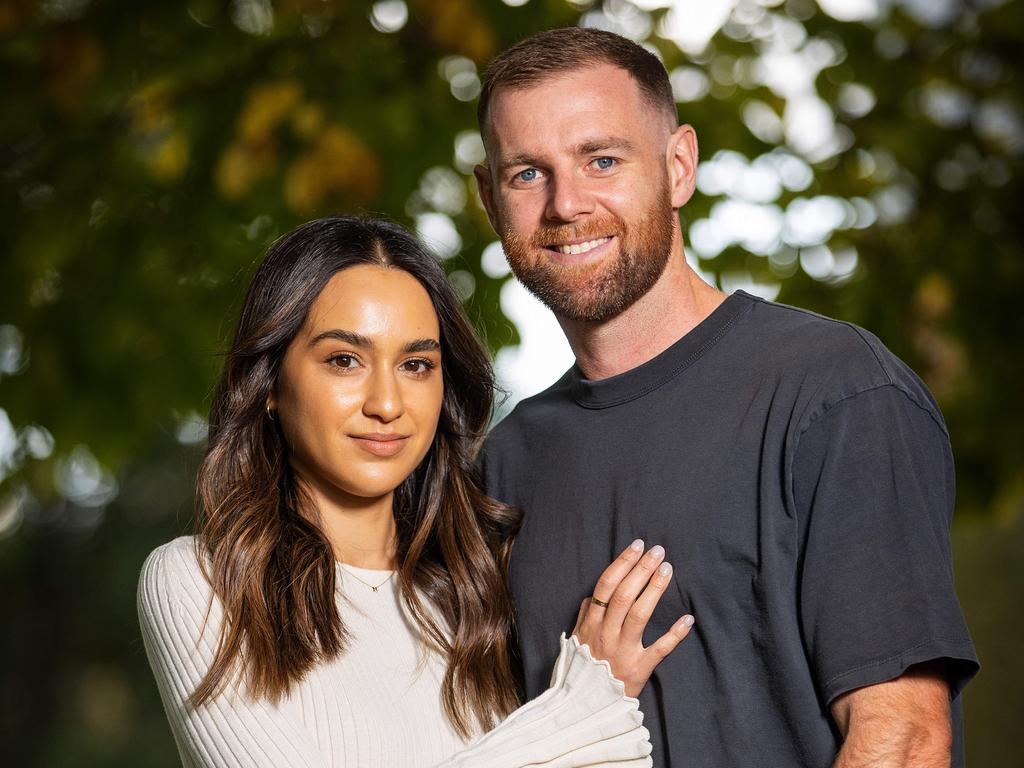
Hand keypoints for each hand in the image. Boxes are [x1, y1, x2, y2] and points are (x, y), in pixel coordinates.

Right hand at [572, 540, 693, 697]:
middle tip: (657, 551)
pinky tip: (687, 618)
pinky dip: (675, 634)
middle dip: (642, 569)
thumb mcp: (576, 640)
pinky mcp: (640, 669)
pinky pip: (660, 649)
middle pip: (624, 595)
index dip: (622, 564)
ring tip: (667, 569)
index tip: (637, 547)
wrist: (586, 707)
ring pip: (640, 614)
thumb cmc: (582, 669)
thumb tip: (595, 595)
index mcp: (591, 624)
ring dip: (655, 589)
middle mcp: (606, 634)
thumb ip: (585, 616)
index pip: (606, 586)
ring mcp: (623, 651)